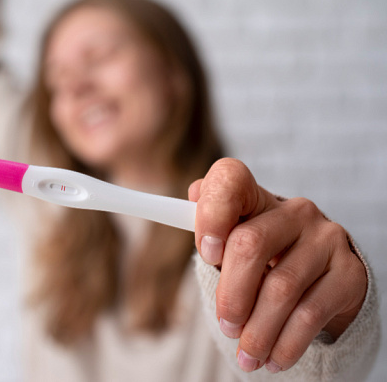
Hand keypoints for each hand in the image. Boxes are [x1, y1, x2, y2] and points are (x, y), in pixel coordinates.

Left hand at [188, 158, 366, 373]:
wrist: (325, 282)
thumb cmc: (266, 261)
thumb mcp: (234, 245)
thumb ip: (210, 228)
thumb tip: (190, 197)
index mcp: (256, 198)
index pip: (231, 179)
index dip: (212, 212)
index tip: (205, 252)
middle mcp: (294, 211)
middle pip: (249, 244)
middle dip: (231, 294)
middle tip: (226, 325)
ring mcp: (325, 239)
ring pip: (280, 288)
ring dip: (257, 331)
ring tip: (246, 355)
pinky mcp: (349, 273)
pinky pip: (309, 314)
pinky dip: (285, 343)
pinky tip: (274, 359)